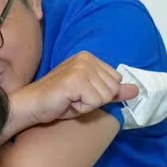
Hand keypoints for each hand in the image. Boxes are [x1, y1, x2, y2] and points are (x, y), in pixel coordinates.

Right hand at [16, 51, 139, 127]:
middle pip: (113, 88)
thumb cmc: (57, 101)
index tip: (79, 95)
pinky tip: (67, 102)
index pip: (116, 80)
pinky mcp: (76, 80)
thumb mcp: (89, 96)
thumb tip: (136, 90)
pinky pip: (95, 102)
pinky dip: (82, 108)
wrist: (30, 105)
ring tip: (70, 101)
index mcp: (89, 58)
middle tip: (74, 99)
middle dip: (95, 100)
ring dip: (88, 105)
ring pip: (105, 96)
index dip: (99, 94)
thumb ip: (112, 92)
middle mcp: (86, 59)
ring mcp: (81, 68)